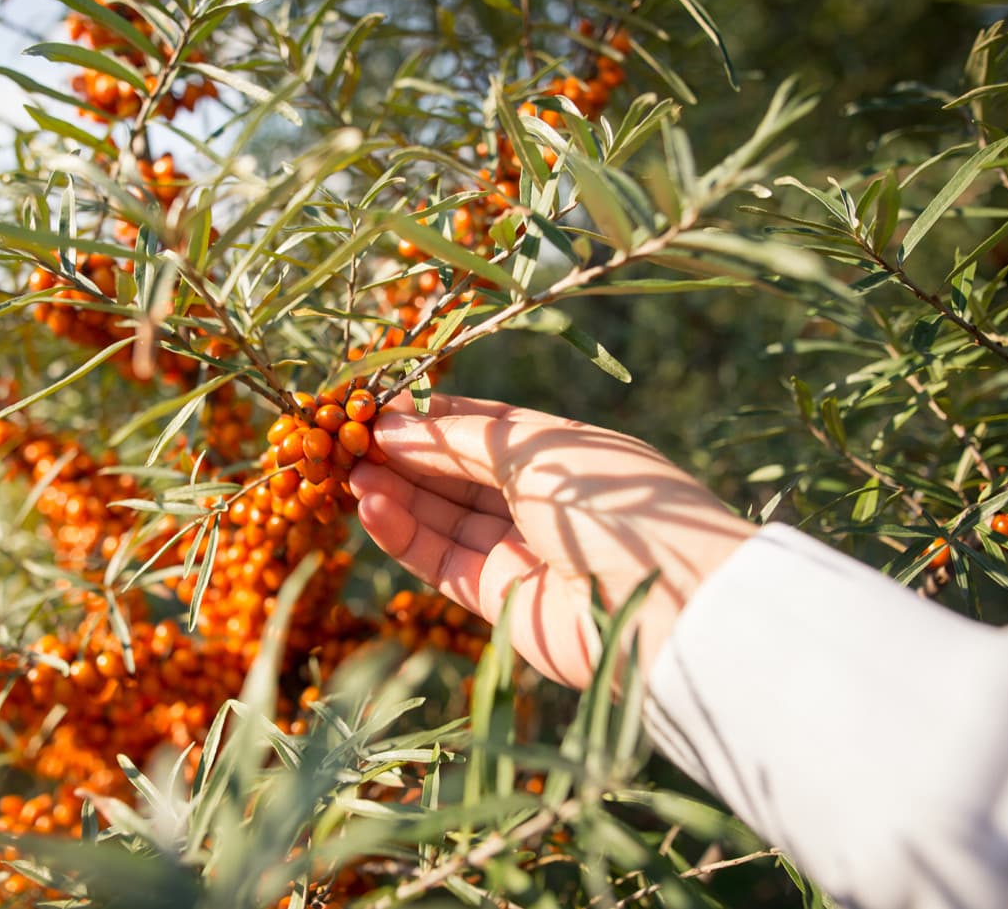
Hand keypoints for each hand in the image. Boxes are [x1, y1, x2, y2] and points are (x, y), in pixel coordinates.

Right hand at [349, 393, 754, 687]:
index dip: (430, 418)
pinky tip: (366, 504)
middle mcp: (540, 500)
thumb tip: (395, 423)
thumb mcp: (537, 449)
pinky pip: (438, 559)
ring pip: (440, 515)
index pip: (483, 428)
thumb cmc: (613, 504)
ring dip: (392, 491)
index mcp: (563, 452)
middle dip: (402, 453)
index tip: (377, 406)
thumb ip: (459, 439)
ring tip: (345, 471)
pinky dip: (400, 532)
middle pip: (454, 472)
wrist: (663, 602)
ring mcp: (518, 550)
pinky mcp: (497, 599)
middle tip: (345, 438)